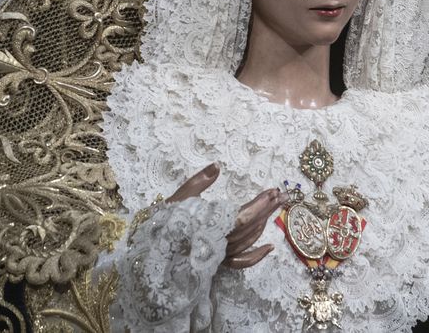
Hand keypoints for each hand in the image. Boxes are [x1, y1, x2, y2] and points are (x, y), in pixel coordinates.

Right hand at [165, 163, 279, 269]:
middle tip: (281, 194)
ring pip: (248, 241)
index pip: (243, 217)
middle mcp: (218, 244)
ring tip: (274, 207)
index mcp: (210, 228)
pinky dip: (256, 256)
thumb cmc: (161, 226)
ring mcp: (218, 256)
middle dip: (267, 210)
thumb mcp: (177, 200)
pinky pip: (241, 262)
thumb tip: (217, 165)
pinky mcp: (216, 263)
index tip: (273, 191)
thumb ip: (198, 182)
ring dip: (263, 224)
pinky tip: (270, 248)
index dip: (260, 204)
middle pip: (250, 227)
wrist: (147, 256)